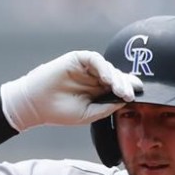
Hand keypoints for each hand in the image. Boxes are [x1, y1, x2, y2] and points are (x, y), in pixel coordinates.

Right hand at [0, 51, 142, 131]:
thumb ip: (106, 107)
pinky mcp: (78, 59)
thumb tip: (125, 101)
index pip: (119, 88)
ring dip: (116, 78)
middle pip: (117, 77)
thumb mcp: (88, 114)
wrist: (37, 105)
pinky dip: (103, 67)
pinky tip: (106, 78)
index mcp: (100, 92)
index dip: (129, 90)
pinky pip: (95, 59)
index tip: (137, 97)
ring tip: (119, 89)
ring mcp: (87, 68)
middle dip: (125, 85)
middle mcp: (96, 78)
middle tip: (130, 95)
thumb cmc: (61, 111)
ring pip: (109, 68)